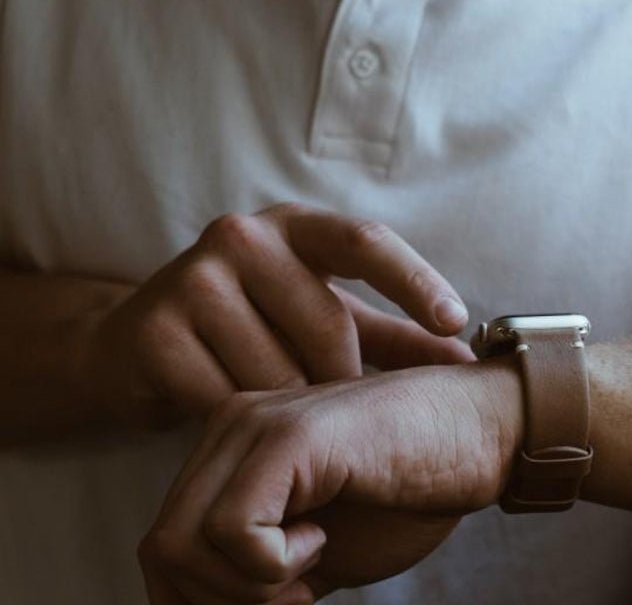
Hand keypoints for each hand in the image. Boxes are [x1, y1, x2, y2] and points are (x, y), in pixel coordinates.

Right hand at [79, 203, 472, 427]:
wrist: (140, 347)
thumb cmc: (257, 329)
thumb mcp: (328, 321)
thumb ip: (398, 339)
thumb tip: (471, 361)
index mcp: (296, 228)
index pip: (365, 241)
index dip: (415, 280)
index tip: (455, 322)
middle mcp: (242, 236)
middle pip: (328, 325)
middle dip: (343, 380)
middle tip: (336, 412)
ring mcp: (192, 278)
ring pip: (277, 371)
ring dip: (289, 408)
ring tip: (276, 411)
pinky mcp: (153, 329)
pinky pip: (225, 398)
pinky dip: (241, 422)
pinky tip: (232, 420)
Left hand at [139, 358, 522, 603]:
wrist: (486, 433)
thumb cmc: (413, 489)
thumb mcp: (315, 552)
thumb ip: (258, 574)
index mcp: (233, 451)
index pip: (168, 547)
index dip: (209, 602)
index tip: (282, 601)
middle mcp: (231, 428)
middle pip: (162, 551)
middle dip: (221, 604)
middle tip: (294, 598)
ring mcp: (257, 427)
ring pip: (179, 546)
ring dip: (246, 590)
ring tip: (311, 564)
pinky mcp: (293, 438)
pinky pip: (233, 532)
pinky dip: (272, 567)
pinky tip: (323, 537)